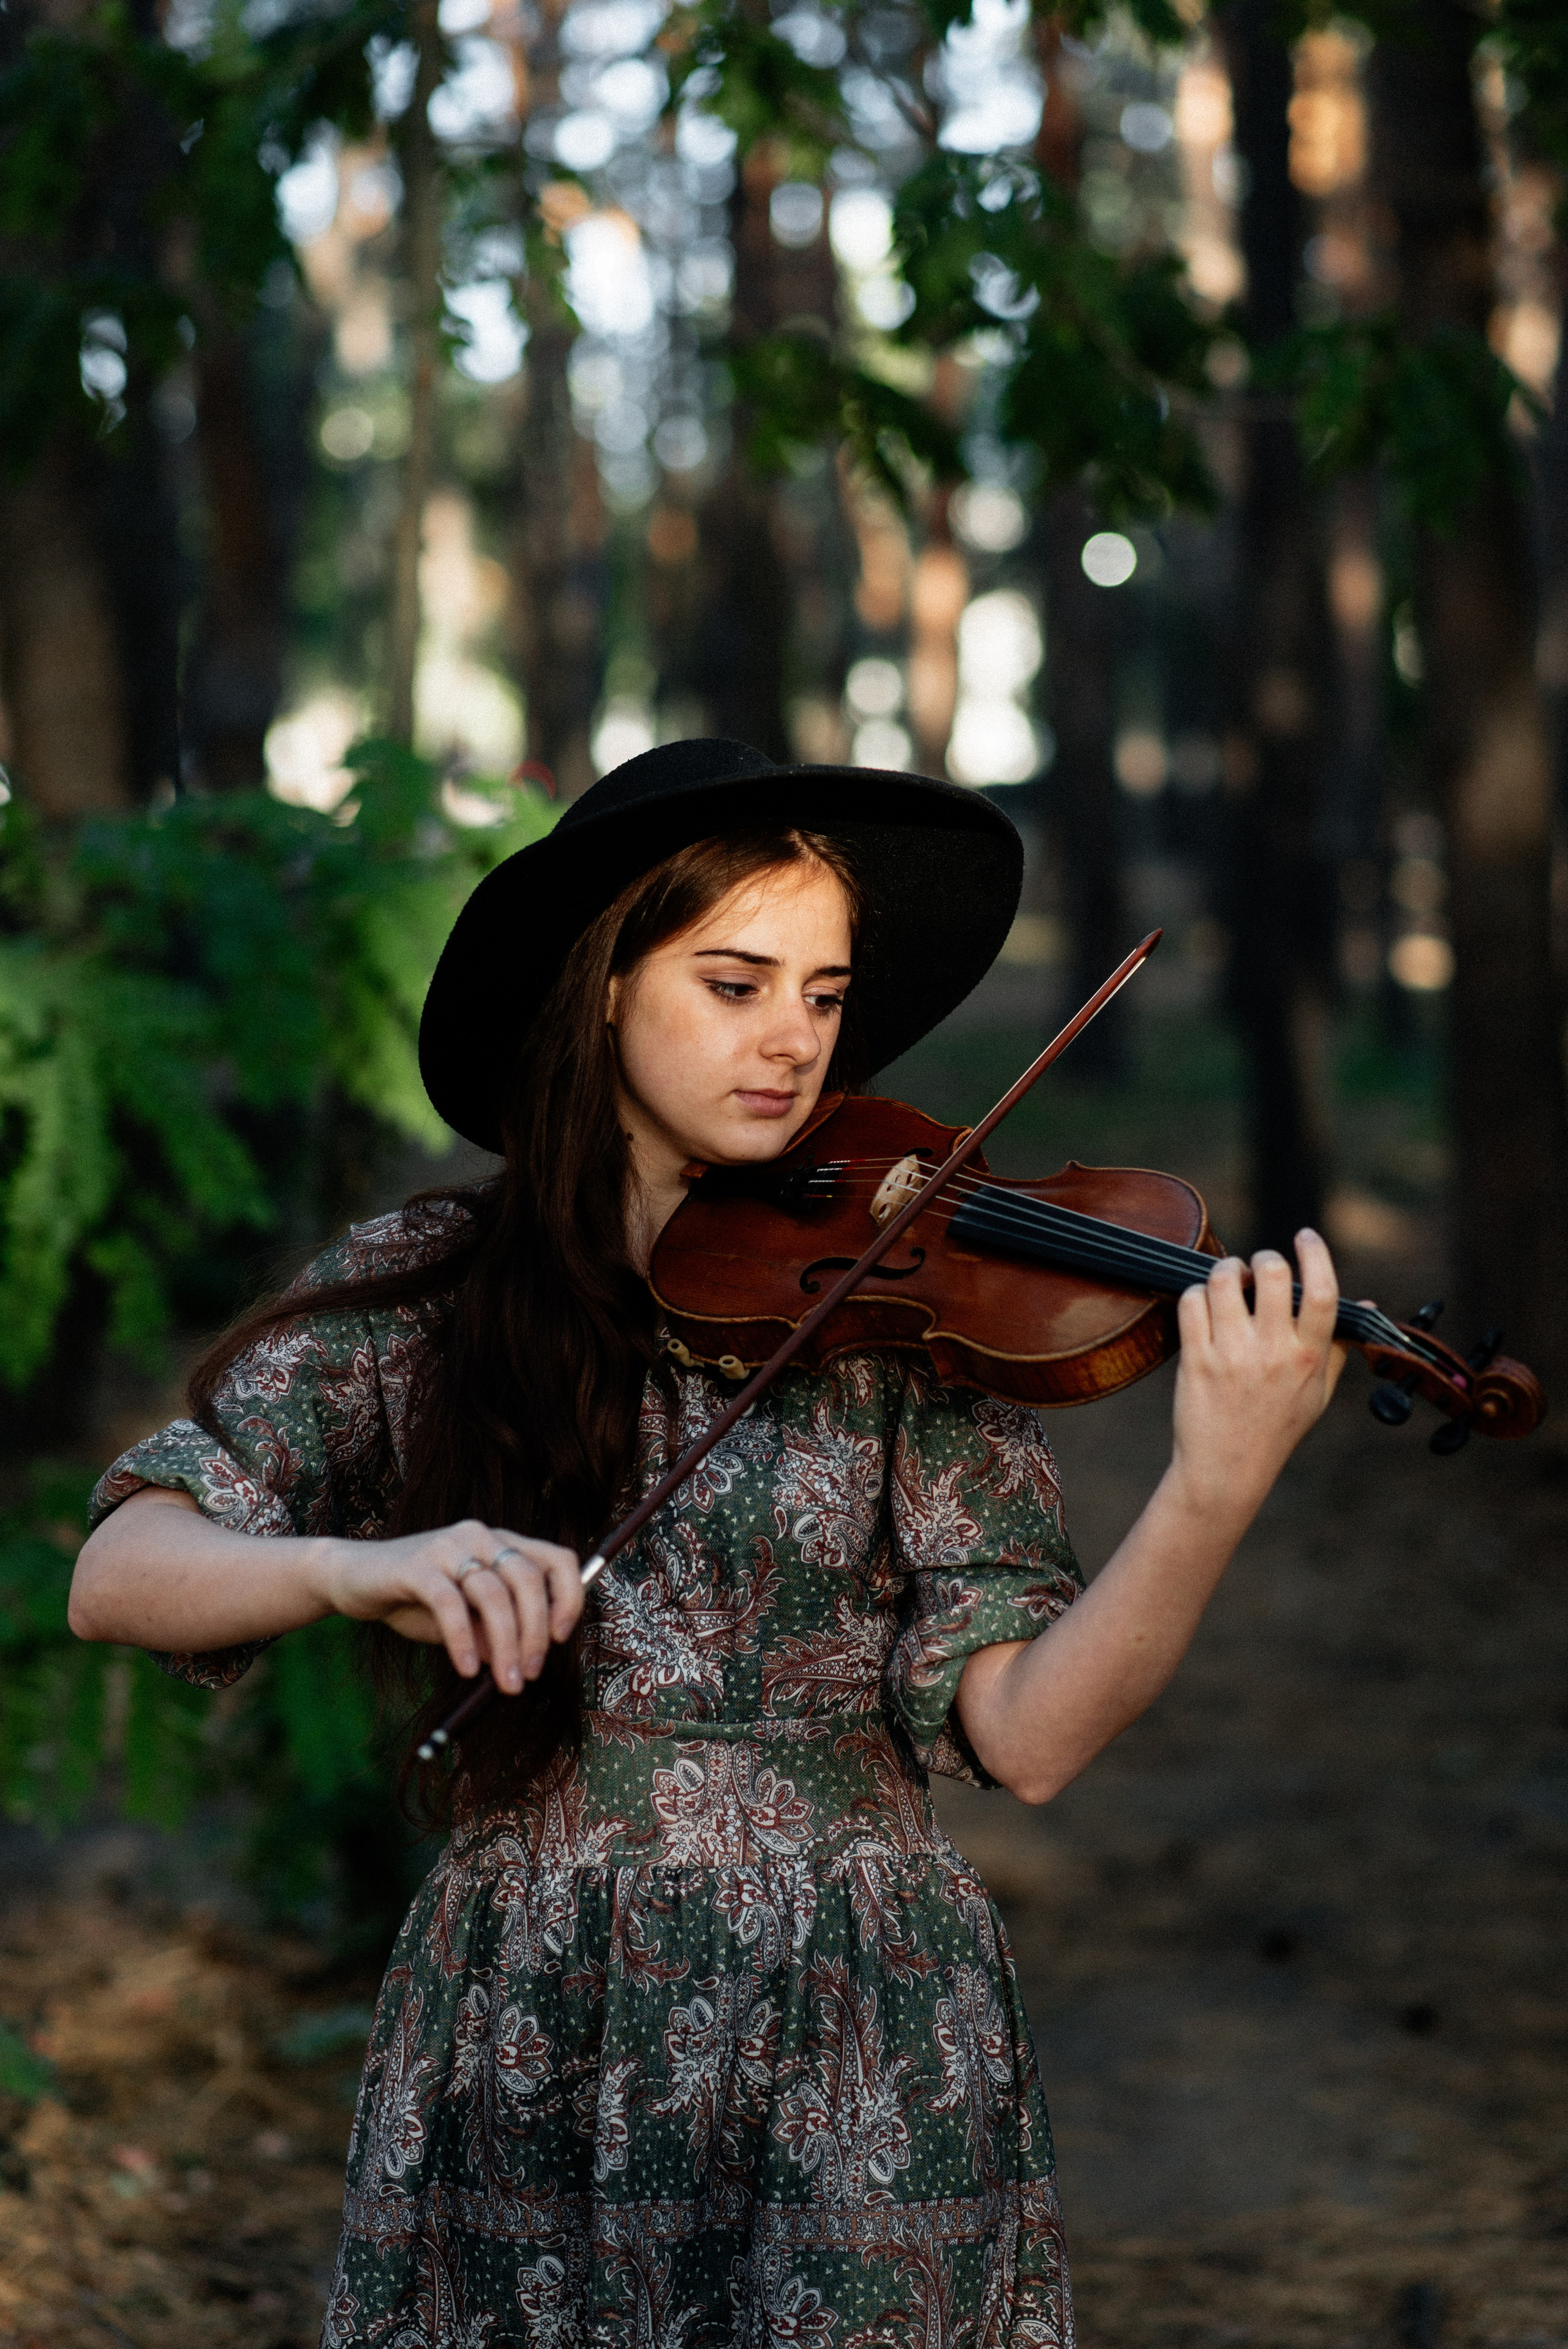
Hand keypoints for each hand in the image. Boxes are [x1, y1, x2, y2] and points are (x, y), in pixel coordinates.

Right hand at [314, 1521, 583, 1693]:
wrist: (355, 1580)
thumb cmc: (418, 1601)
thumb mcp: (467, 1620)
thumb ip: (496, 1632)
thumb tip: (527, 1662)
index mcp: (503, 1544)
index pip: (558, 1560)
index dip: (570, 1599)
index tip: (560, 1640)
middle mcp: (482, 1536)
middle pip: (529, 1580)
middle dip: (535, 1634)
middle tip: (528, 1676)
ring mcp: (449, 1545)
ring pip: (495, 1594)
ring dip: (506, 1645)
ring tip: (505, 1683)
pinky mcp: (417, 1564)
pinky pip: (450, 1604)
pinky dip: (463, 1640)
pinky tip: (466, 1668)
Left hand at [1169, 1228, 1347, 1524]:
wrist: (1226, 1469)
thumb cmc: (1276, 1428)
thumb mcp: (1319, 1393)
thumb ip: (1339, 1345)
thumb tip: (1368, 1302)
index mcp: (1309, 1358)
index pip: (1322, 1292)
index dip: (1316, 1254)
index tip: (1306, 1236)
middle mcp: (1273, 1353)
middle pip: (1272, 1273)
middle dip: (1264, 1258)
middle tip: (1259, 1267)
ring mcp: (1232, 1355)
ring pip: (1225, 1281)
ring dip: (1226, 1270)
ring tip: (1229, 1281)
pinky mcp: (1196, 1360)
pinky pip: (1192, 1302)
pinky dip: (1196, 1294)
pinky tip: (1204, 1305)